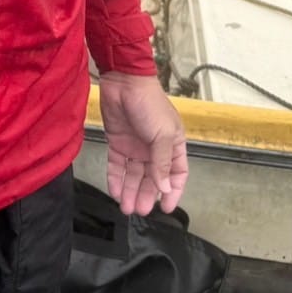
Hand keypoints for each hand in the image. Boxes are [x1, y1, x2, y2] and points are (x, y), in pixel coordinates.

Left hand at [99, 71, 187, 216]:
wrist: (123, 82)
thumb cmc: (149, 104)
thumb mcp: (162, 134)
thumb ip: (162, 163)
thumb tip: (165, 188)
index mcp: (172, 144)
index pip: (177, 174)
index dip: (173, 191)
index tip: (166, 207)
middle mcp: (154, 148)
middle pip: (152, 178)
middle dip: (146, 195)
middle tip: (140, 210)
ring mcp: (135, 146)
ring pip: (134, 175)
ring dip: (130, 191)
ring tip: (126, 207)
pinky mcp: (118, 142)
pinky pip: (117, 166)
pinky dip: (115, 179)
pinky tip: (114, 191)